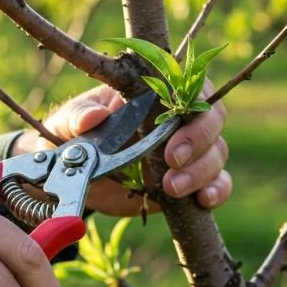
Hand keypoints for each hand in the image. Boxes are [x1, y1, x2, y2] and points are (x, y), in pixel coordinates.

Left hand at [12, 85, 230, 215]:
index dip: (192, 101)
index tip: (174, 123)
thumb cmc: (73, 134)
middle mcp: (178, 119)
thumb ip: (79, 116)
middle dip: (199, 140)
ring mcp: (187, 152)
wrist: (70, 176)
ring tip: (173, 187)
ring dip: (202, 171)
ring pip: (217, 153)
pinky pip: (217, 183)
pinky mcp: (188, 182)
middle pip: (212, 119)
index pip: (190, 85)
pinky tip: (204, 200)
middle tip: (173, 159)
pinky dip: (217, 190)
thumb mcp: (69, 120)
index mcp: (155, 92)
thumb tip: (94, 116)